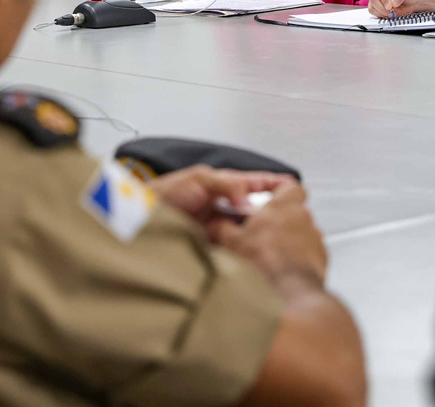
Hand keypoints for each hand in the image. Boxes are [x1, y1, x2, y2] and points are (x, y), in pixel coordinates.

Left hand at [149, 165, 293, 240]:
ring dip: (257, 235)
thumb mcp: (198, 179)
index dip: (276, 185)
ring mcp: (220, 230)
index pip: (257, 184)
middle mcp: (224, 208)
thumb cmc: (163, 195)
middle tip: (285, 220)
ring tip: (271, 239)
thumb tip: (248, 199)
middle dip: (271, 215)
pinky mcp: (214, 250)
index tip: (295, 190)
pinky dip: (243, 253)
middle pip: (257, 212)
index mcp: (224, 187)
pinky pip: (235, 251)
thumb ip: (227, 184)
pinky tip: (251, 255)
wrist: (138, 222)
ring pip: (248, 233)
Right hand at [210, 181, 326, 287]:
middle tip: (260, 229)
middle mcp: (304, 217)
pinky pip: (308, 250)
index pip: (288, 185)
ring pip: (300, 230)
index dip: (277, 188)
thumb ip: (222, 228)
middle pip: (292, 209)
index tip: (266, 194)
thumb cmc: (264, 263)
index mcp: (284, 205)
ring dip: (287, 238)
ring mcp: (315, 238)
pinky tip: (281, 267)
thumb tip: (215, 226)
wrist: (288, 293)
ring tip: (268, 252)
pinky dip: (297, 255)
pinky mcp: (320, 257)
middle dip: (277, 218)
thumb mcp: (233, 242)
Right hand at [368, 0, 427, 17]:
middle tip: (392, 11)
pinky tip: (389, 13)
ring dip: (382, 12)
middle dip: (383, 7)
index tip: (390, 5)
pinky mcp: (375, 6)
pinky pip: (373, 12)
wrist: (412, 0)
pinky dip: (381, 15)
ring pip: (372, 6)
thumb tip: (393, 2)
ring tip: (393, 12)